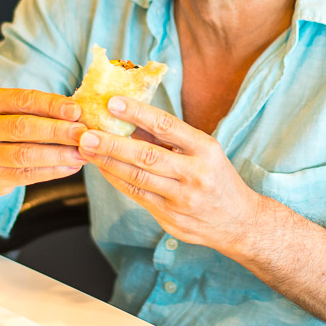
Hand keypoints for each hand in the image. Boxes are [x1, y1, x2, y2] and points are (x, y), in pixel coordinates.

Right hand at [0, 87, 86, 195]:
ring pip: (25, 154)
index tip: (76, 110)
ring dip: (58, 154)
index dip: (51, 104)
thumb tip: (77, 112)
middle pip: (22, 127)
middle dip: (57, 130)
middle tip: (83, 133)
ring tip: (82, 153)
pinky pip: (26, 175)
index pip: (22, 100)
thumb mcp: (13, 112)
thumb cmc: (4, 130)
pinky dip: (52, 171)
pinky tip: (70, 167)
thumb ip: (39, 109)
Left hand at [76, 95, 259, 248]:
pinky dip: (117, 180)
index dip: (138, 113)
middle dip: (112, 144)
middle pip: (147, 156)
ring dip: (108, 163)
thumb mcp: (205, 151)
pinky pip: (138, 196)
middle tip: (86, 134)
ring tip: (87, 149)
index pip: (168, 126)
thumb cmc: (217, 178)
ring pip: (138, 178)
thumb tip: (130, 118)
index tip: (113, 102)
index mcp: (206, 150)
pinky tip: (103, 169)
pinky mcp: (171, 218)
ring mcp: (182, 199)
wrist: (239, 222)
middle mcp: (195, 174)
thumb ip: (171, 138)